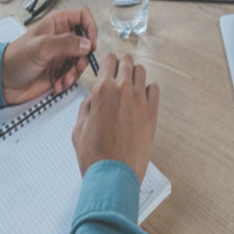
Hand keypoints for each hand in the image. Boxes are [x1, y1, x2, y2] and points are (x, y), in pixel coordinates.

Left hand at [1, 7, 98, 104]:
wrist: (2, 82)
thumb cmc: (14, 59)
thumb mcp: (41, 47)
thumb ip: (66, 43)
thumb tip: (87, 44)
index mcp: (56, 24)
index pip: (82, 16)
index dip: (90, 28)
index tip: (90, 43)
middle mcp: (60, 38)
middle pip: (86, 42)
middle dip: (83, 57)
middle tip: (76, 65)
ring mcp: (61, 55)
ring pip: (82, 61)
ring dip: (75, 72)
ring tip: (64, 78)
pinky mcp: (59, 70)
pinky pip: (74, 74)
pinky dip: (68, 81)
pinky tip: (58, 83)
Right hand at [72, 53, 159, 180]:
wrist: (113, 173)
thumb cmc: (95, 155)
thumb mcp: (78, 127)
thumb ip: (87, 106)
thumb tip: (94, 98)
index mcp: (102, 91)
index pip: (108, 60)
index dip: (107, 61)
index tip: (108, 65)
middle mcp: (122, 90)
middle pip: (126, 62)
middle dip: (122, 64)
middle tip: (120, 71)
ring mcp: (140, 100)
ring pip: (142, 71)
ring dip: (135, 75)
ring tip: (131, 85)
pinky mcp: (152, 112)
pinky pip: (154, 89)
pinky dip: (149, 90)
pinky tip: (142, 99)